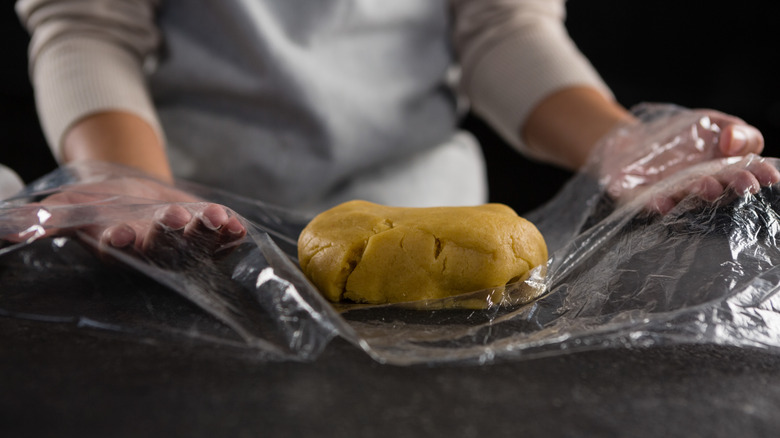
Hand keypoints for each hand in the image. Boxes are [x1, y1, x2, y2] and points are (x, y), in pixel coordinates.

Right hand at [3, 173, 246, 262]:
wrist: (133, 193)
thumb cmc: (97, 206)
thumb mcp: (68, 208)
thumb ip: (44, 221)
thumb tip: (10, 233)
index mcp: (118, 247)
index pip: (120, 250)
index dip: (122, 242)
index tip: (120, 234)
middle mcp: (153, 250)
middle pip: (164, 247)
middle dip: (170, 234)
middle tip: (172, 220)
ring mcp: (184, 243)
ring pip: (197, 242)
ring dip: (205, 230)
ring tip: (213, 216)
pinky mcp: (208, 232)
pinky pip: (222, 236)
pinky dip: (230, 230)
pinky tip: (237, 224)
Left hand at [589, 104, 779, 212]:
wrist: (632, 138)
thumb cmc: (681, 136)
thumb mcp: (713, 123)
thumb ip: (735, 131)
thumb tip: (731, 141)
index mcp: (723, 171)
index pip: (746, 173)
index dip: (759, 174)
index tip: (769, 177)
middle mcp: (700, 186)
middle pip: (720, 189)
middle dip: (732, 187)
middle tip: (744, 185)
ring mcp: (671, 192)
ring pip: (687, 197)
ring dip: (698, 194)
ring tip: (708, 187)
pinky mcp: (641, 196)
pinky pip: (648, 203)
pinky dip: (656, 204)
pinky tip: (663, 203)